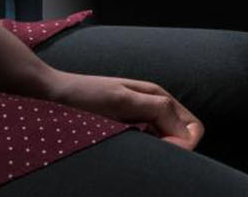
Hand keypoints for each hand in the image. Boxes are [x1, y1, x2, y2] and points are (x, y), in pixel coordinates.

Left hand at [40, 69, 203, 149]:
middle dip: (175, 150)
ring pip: (169, 141)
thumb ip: (156, 108)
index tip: (158, 151)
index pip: (192, 128)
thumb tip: (185, 132)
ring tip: (134, 152)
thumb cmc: (85, 95)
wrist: (55, 93)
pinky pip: (151, 143)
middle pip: (184, 135)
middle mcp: (155, 106)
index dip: (184, 145)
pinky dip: (148, 151)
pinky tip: (128, 151)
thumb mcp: (121, 100)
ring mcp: (143, 118)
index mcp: (158, 96)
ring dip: (160, 151)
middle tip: (144, 155)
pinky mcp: (130, 128)